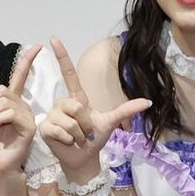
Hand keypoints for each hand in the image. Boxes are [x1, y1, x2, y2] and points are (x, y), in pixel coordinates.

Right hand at [35, 37, 149, 179]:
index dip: (62, 56)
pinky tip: (67, 143)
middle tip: (85, 132)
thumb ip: (127, 109)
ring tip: (77, 138)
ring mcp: (53, 115)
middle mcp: (63, 103)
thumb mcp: (111, 121)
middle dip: (86, 124)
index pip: (69, 74)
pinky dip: (69, 141)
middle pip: (77, 107)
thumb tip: (148, 101)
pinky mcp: (45, 128)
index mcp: (77, 98)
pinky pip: (61, 131)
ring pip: (70, 122)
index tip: (53, 38)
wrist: (84, 158)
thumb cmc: (95, 138)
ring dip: (79, 135)